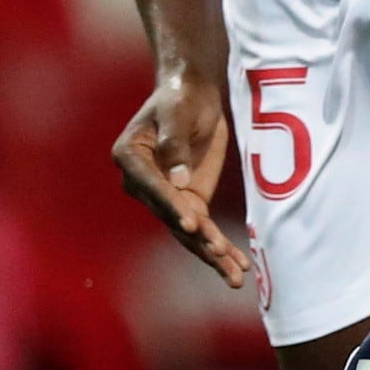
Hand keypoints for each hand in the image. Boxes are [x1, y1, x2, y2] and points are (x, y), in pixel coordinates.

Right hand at [113, 73, 247, 286]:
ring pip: (188, 231)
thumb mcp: (177, 112)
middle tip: (219, 257)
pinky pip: (203, 229)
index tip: (190, 225)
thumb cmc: (179, 96)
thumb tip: (178, 179)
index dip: (171, 207)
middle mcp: (143, 184)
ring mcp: (167, 196)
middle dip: (197, 240)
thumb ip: (174, 143)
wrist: (192, 93)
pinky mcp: (189, 200)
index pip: (153, 187)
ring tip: (236, 276)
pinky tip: (239, 265)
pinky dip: (220, 247)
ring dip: (212, 254)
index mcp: (130, 157)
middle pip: (170, 216)